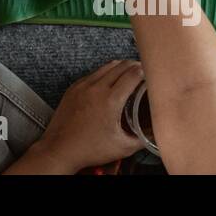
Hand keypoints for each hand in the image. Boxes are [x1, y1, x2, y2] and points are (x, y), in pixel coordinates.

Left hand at [23, 61, 145, 172]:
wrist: (60, 149)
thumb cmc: (90, 149)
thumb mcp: (123, 147)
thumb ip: (142, 138)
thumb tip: (155, 133)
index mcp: (110, 99)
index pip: (133, 75)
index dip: (145, 72)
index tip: (152, 74)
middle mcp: (96, 88)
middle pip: (120, 66)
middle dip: (134, 66)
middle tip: (143, 71)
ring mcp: (82, 86)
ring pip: (106, 66)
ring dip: (119, 66)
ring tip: (129, 72)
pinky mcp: (73, 88)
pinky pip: (93, 73)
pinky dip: (104, 73)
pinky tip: (109, 80)